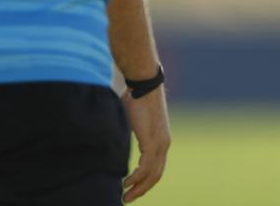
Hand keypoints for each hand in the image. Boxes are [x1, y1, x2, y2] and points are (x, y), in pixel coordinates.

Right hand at [121, 86, 169, 201]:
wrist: (143, 85)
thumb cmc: (135, 98)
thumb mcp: (132, 121)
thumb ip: (129, 134)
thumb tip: (115, 141)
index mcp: (161, 140)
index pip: (157, 168)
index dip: (145, 181)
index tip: (133, 190)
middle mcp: (164, 144)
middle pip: (156, 175)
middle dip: (142, 190)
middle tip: (128, 199)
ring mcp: (160, 144)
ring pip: (152, 174)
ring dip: (139, 188)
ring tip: (126, 197)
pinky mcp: (153, 141)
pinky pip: (146, 167)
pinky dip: (136, 178)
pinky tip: (126, 183)